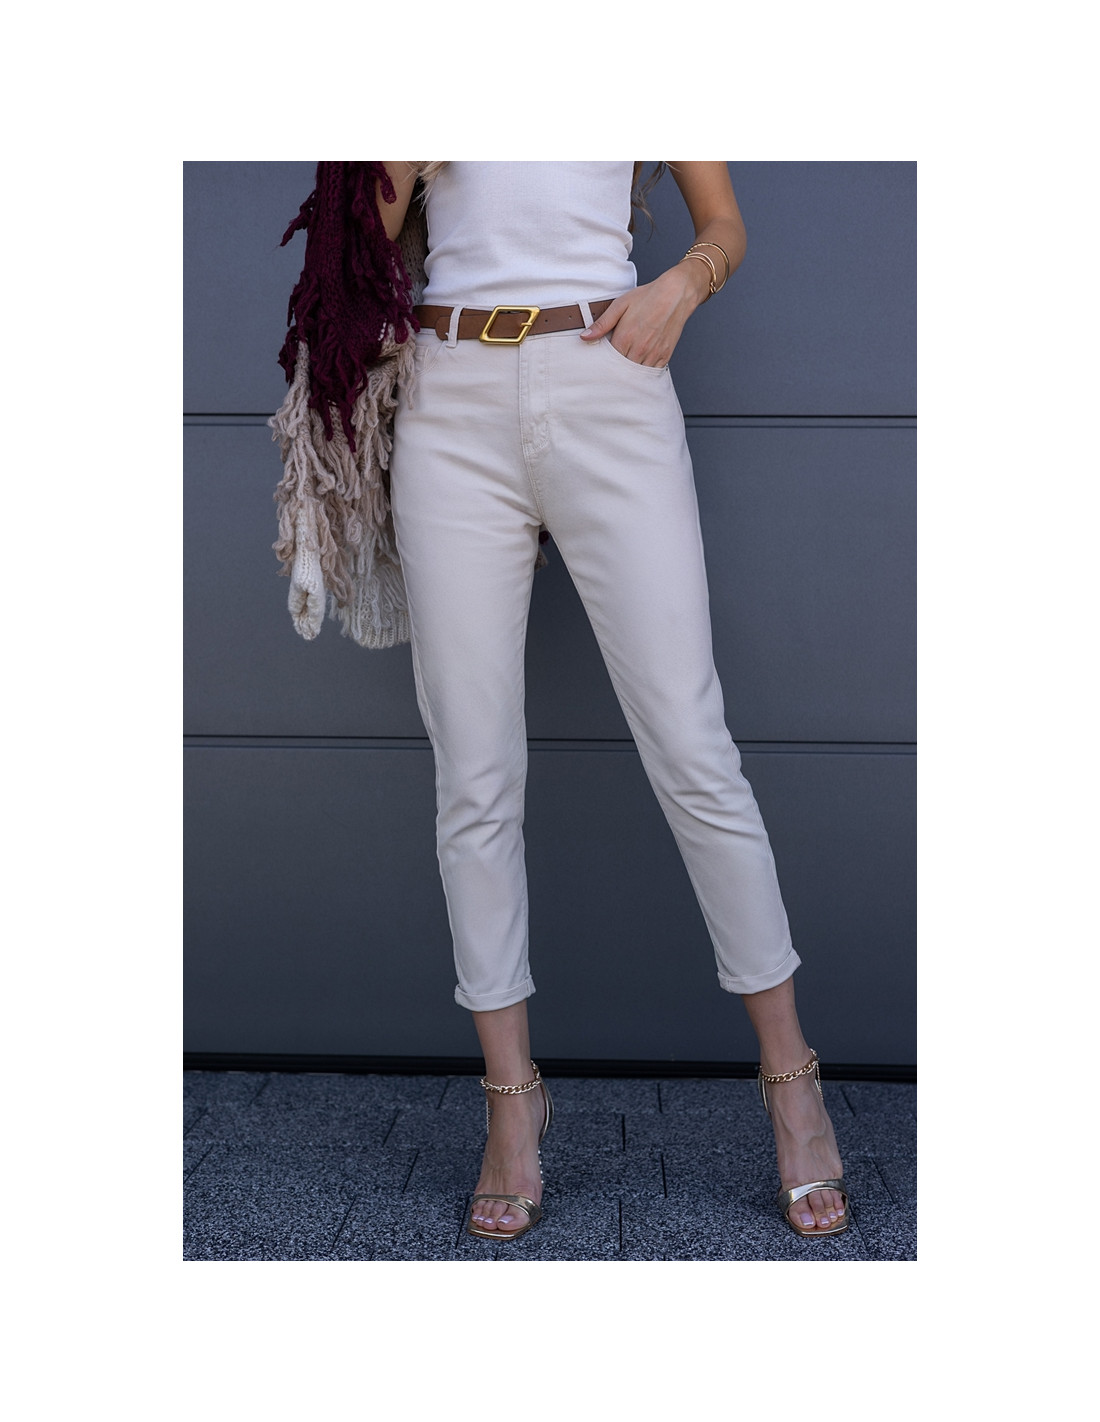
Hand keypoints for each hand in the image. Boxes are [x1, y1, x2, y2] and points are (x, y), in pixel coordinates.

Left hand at [579, 262, 708, 365]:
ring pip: (636, 374)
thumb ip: (602, 323)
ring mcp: (653, 354)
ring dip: (629, 373)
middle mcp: (640, 348)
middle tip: (610, 369)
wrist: (676, 294)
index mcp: (626, 337)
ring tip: (623, 368)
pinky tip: (638, 366)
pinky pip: (651, 372)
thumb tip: (585, 336)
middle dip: (615, 370)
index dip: (604, 362)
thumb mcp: (620, 305)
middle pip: (622, 370)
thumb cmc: (648, 297)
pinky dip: (643, 372)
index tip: (600, 361)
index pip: (609, 360)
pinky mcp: (665, 356)